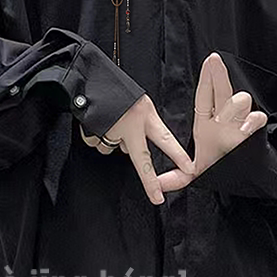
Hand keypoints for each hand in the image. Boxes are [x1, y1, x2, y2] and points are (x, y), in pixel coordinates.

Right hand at [79, 94, 194, 204]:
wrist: (86, 79)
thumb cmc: (114, 86)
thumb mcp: (137, 100)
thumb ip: (141, 124)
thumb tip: (132, 148)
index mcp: (143, 115)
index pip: (165, 138)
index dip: (177, 155)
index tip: (190, 169)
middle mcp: (129, 126)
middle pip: (142, 160)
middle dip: (150, 182)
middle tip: (157, 198)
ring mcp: (110, 133)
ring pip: (115, 148)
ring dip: (113, 139)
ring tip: (109, 120)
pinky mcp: (94, 136)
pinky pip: (99, 144)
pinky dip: (98, 136)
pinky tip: (97, 123)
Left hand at [157, 52, 267, 191]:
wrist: (242, 176)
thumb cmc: (220, 164)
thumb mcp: (197, 170)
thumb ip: (177, 177)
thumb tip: (159, 184)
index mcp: (209, 121)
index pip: (207, 94)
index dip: (207, 77)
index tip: (208, 61)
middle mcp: (226, 118)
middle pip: (223, 89)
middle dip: (219, 74)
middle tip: (214, 60)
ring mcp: (241, 123)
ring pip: (241, 100)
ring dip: (232, 105)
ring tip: (222, 117)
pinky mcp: (254, 133)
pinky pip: (257, 119)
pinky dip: (252, 121)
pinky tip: (244, 127)